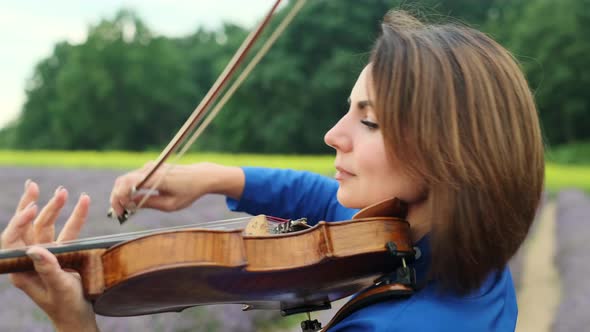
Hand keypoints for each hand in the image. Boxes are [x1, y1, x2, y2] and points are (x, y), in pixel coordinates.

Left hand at [1, 180, 98, 331]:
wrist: (80, 317)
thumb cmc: (67, 307)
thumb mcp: (58, 289)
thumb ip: (48, 269)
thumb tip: (35, 248)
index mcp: (21, 269)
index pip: (13, 239)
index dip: (19, 222)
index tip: (32, 208)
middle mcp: (31, 259)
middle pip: (29, 227)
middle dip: (33, 205)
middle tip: (35, 185)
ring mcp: (47, 255)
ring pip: (48, 226)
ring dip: (56, 208)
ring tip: (64, 191)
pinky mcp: (63, 254)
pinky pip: (68, 232)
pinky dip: (76, 217)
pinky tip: (83, 202)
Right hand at [109, 162, 244, 220]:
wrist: (201, 177)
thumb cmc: (188, 192)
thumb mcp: (169, 204)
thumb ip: (148, 204)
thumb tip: (130, 205)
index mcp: (155, 178)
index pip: (127, 184)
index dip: (118, 199)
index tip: (119, 212)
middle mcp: (150, 169)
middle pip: (122, 181)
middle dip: (116, 198)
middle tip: (118, 213)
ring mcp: (149, 167)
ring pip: (126, 179)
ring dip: (121, 194)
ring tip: (125, 210)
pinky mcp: (151, 168)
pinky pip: (134, 178)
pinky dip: (128, 189)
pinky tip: (132, 202)